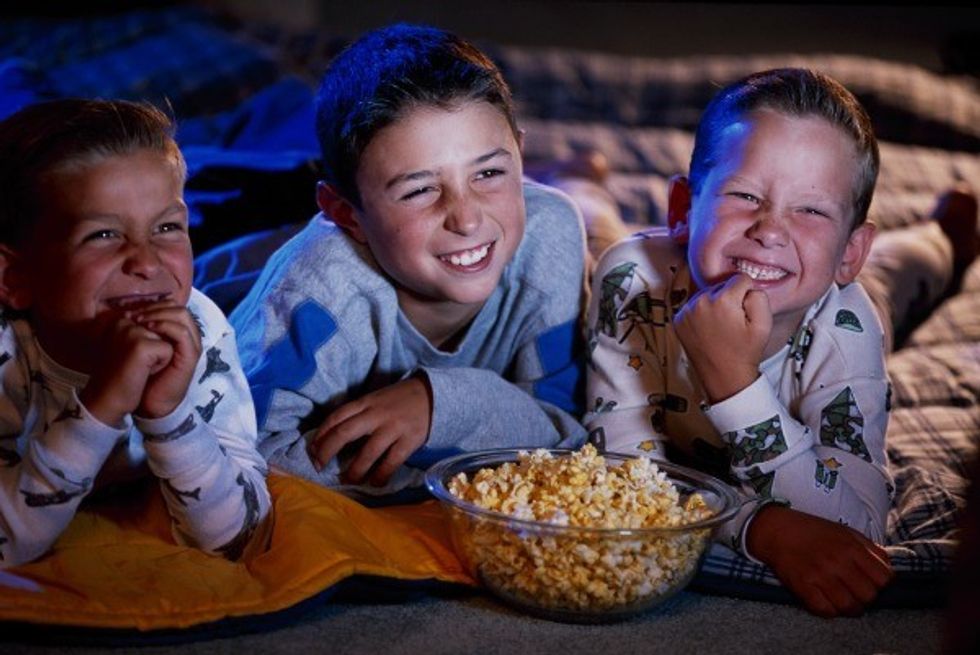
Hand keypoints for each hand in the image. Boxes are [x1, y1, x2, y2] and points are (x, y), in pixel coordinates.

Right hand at [80, 312, 175, 426]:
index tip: (133, 359)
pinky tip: (141, 373)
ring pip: (168, 338)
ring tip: (138, 368)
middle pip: (164, 329)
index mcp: (120, 320)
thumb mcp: (130, 348)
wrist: (107, 402)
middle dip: (158, 349)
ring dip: (159, 356)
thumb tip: (165, 319)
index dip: (154, 345)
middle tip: (135, 365)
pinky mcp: (140, 345)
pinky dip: (161, 364)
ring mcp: (131, 332)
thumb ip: (144, 332)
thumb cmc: (119, 377)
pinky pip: (168, 350)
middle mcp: (123, 322)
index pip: (157, 321)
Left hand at [132, 301, 201, 417]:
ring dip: (159, 313)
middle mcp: (187, 335)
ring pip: (181, 314)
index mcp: (176, 331)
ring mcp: (191, 344)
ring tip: (139, 320)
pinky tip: (148, 328)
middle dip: (153, 306)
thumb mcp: (138, 346)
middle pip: (176, 306)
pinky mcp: (191, 355)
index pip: (169, 305)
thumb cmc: (142, 374)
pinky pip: (182, 332)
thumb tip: (123, 308)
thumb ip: (138, 328)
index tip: (128, 309)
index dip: (150, 303)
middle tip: (133, 314)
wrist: (150, 401)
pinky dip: (165, 326)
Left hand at [308, 377, 431, 485]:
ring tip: (348, 480)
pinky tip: (375, 483)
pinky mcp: (409, 440)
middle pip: (344, 433)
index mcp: (365, 402)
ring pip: (367, 452)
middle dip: (327, 452)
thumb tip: (332, 438)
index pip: (336, 417)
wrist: (433, 395)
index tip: (312, 451)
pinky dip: (380, 475)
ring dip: (354, 470)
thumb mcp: (375, 400)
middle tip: (319, 467)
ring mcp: (393, 427)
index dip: (320, 435)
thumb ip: (357, 414)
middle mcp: (376, 414)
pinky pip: (391, 462)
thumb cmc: (398, 400)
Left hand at [673, 273, 770, 401]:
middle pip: (721, 285)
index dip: (747, 294)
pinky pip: (694, 306)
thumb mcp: (764, 323)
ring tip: (721, 327)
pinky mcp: (679, 320)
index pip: (740, 278)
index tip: (745, 312)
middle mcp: (700, 301)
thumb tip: (747, 286)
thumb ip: (759, 296)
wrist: (724, 377)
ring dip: (715, 305)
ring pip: (708, 294)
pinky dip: (702, 314)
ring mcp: (686, 311)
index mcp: (722, 300)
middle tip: (733, 323)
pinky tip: (709, 330)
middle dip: (730, 298)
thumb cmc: (744, 352)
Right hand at [747, 504, 893, 616]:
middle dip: (866, 597)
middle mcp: (838, 562)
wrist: (776, 530)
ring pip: (849, 607)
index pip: (884, 578)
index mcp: (851, 547)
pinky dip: (829, 611)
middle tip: (855, 592)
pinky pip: (825, 611)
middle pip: (869, 595)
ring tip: (843, 601)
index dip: (881, 584)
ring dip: (849, 607)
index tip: (871, 582)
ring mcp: (820, 575)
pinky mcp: (803, 586)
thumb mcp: (845, 531)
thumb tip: (887, 568)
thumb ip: (869, 548)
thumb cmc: (812, 531)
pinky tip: (827, 602)